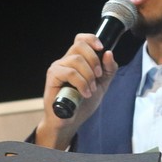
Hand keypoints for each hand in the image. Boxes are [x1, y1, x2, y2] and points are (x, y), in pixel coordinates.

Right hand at [33, 32, 118, 148]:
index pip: (81, 39)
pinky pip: (69, 72)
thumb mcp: (102, 85)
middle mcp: (66, 60)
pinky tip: (85, 93)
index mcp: (77, 60)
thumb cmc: (83, 103)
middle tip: (99, 76)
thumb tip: (109, 53)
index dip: (92, 39)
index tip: (102, 49)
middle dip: (94, 60)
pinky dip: (81, 83)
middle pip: (79, 45)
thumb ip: (109, 70)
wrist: (70, 121)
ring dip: (89, 76)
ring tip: (91, 90)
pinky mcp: (52, 77)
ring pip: (76, 60)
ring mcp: (58, 67)